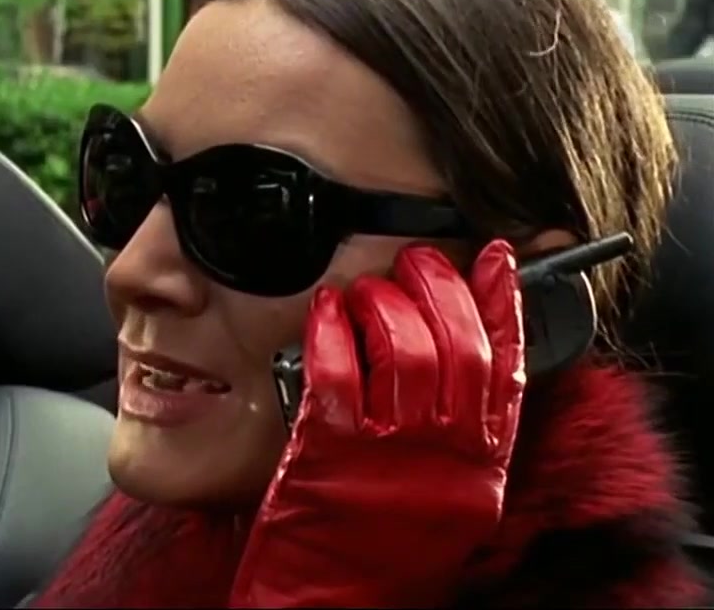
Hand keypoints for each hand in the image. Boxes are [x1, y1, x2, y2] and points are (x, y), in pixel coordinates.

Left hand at [229, 241, 525, 607]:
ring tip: (369, 291)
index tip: (498, 261)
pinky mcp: (331, 452)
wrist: (334, 606)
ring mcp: (390, 452)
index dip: (504, 305)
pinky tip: (328, 311)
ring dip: (385, 302)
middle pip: (460, 345)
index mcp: (481, 466)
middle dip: (442, 287)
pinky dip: (333, 329)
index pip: (508, 367)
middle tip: (421, 262)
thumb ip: (456, 432)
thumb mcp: (444, 495)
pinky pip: (338, 371)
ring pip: (404, 349)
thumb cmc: (382, 553)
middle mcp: (446, 456)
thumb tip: (450, 352)